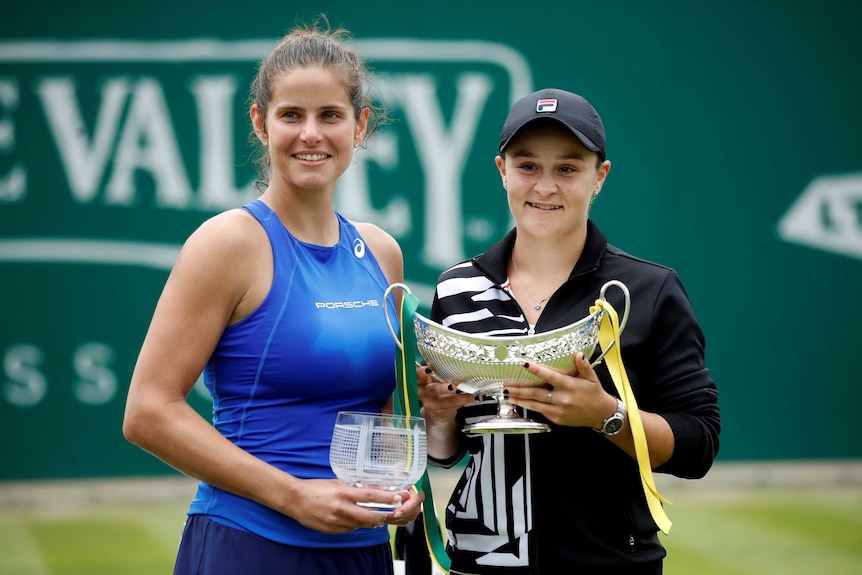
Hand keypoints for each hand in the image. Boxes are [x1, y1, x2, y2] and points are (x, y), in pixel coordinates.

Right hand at [285, 478, 415, 533]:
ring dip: (370, 522)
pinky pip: (349, 529)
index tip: (397, 497)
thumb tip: (370, 490)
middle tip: (390, 514)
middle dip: (382, 516)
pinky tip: (356, 520)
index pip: (370, 496)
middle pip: (368, 516)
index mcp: (343, 493)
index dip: (386, 498)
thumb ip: (352, 488)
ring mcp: (336, 521)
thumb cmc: (315, 488)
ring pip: (360, 525)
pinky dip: (355, 525)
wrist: (295, 499)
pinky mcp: (331, 530)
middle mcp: (341, 508)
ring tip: (376, 518)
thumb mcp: (336, 483)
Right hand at [416, 365, 472, 423]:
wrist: (436, 408)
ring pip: (445, 401)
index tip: (429, 369)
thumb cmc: (435, 386)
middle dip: (442, 388)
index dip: (421, 373)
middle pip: (432, 390)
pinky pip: (454, 406)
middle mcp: (423, 393)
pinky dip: (465, 401)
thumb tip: (452, 355)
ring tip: (470, 394)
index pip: (417, 376)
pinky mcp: (441, 411)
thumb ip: (438, 369)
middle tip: (452, 387)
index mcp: (419, 381)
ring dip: (459, 398)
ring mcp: (432, 404)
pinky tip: (473, 397)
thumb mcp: (433, 377)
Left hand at [506, 352, 616, 429]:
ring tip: (507, 395)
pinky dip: (529, 406)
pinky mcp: (556, 419)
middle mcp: (562, 399)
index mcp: (570, 386)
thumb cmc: (594, 394)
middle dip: (519, 389)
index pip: (550, 376)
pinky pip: (540, 411)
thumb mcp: (592, 377)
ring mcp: (558, 410)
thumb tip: (576, 353)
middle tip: (506, 385)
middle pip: (536, 393)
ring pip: (535, 404)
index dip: (536, 370)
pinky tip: (520, 402)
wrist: (601, 414)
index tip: (525, 364)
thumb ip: (583, 365)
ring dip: (519, 399)